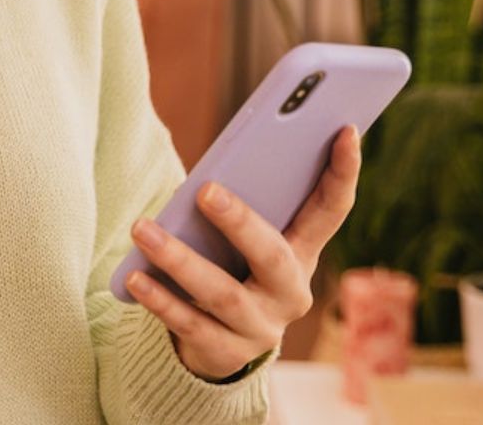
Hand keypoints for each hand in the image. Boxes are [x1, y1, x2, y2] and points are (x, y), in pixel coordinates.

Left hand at [124, 125, 362, 381]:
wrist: (217, 343)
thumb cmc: (229, 266)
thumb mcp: (243, 238)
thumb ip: (241, 207)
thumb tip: (209, 178)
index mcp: (303, 251)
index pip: (332, 210)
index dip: (343, 171)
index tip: (346, 129)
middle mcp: (291, 292)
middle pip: (272, 255)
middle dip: (240, 222)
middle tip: (206, 189)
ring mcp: (262, 327)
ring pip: (223, 293)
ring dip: (180, 260)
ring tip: (142, 229)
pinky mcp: (227, 353)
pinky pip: (190, 324)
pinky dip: (161, 298)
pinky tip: (136, 276)